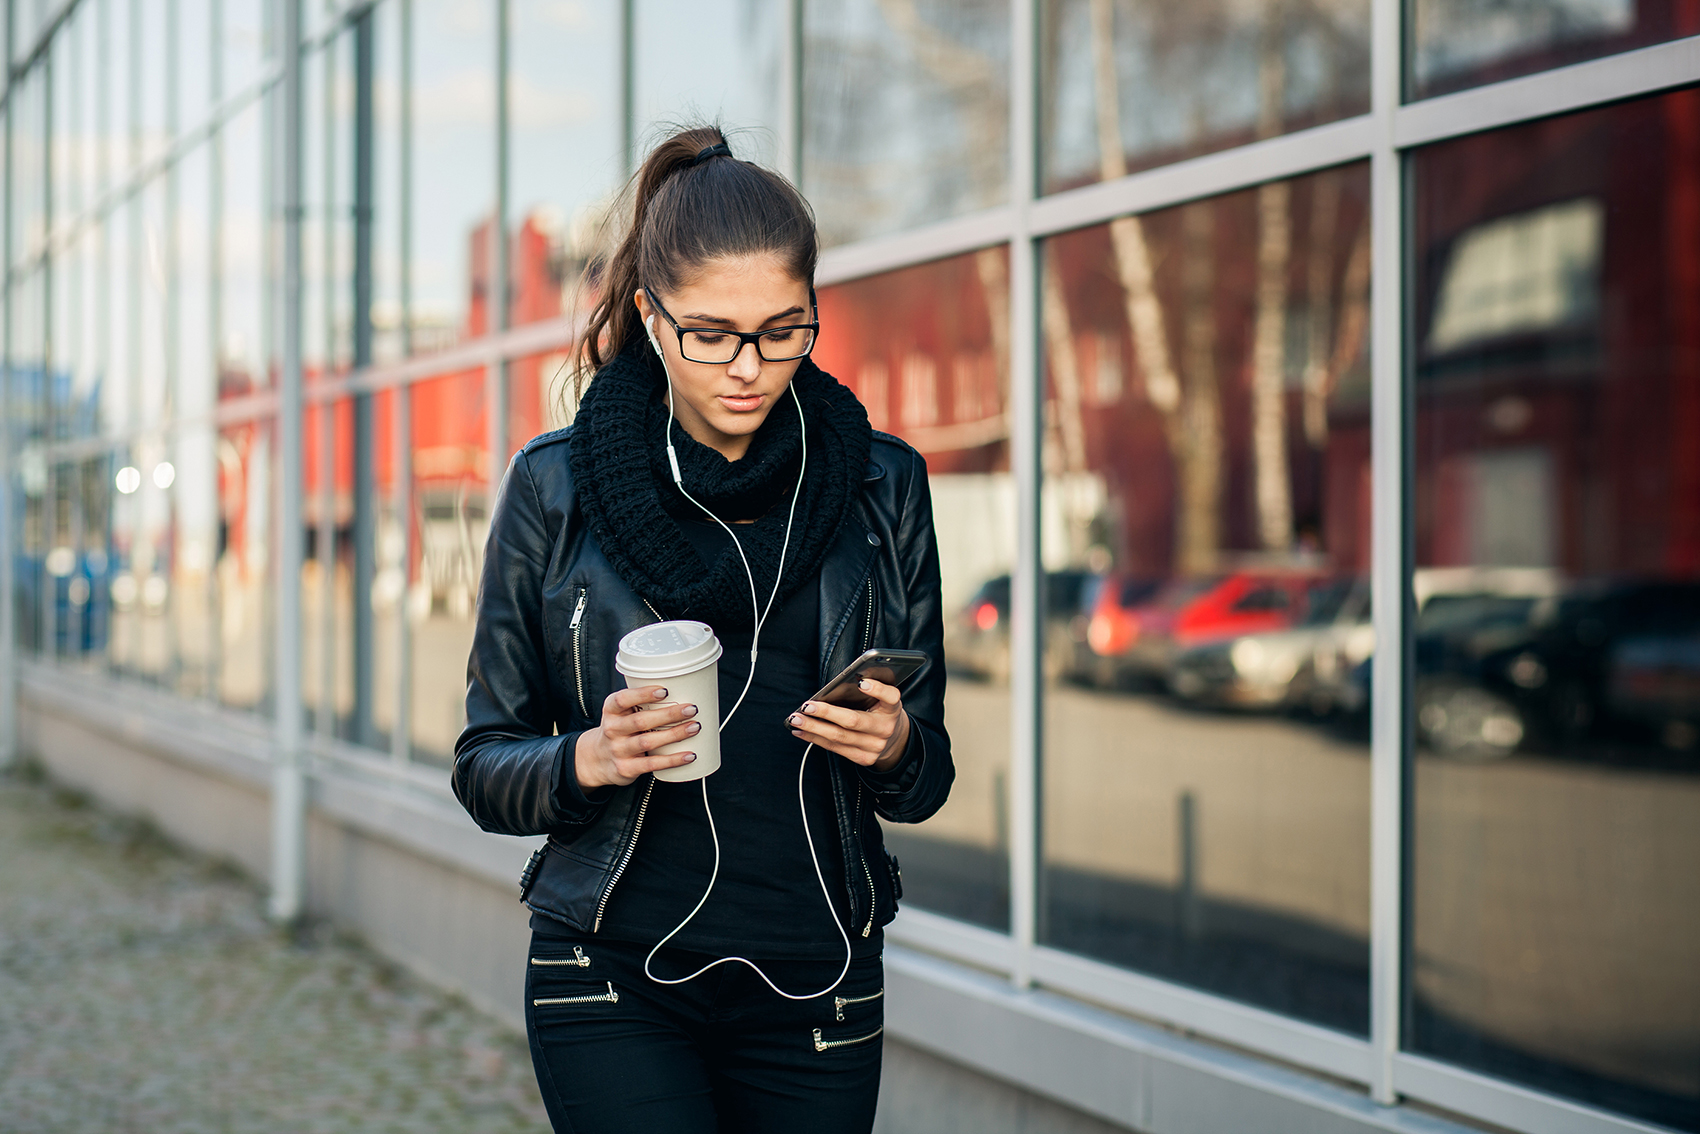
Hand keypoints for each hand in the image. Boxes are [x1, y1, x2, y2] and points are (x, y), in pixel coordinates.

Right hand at [575, 686, 701, 790]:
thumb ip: (641, 703)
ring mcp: (619, 750)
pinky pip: (652, 764)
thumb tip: (681, 689)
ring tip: (694, 727)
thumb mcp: (621, 713)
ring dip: (674, 734)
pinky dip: (673, 760)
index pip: (623, 699)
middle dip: (668, 714)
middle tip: (691, 709)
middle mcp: (612, 729)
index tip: (665, 690)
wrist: (598, 759)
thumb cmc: (620, 730)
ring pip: (648, 742)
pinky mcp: (627, 768)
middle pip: (640, 721)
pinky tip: (689, 755)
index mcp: (612, 711)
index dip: (643, 694)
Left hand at [788, 678, 910, 772]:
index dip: (877, 690)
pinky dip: (815, 739)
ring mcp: (875, 747)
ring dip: (814, 728)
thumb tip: (833, 688)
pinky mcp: (864, 758)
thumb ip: (866, 691)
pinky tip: (802, 731)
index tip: (861, 683)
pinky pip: (835, 749)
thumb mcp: (881, 699)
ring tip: (796, 720)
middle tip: (806, 706)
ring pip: (839, 738)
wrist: (894, 740)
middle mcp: (886, 728)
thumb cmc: (880, 712)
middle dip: (826, 713)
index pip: (890, 697)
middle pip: (853, 721)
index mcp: (892, 708)